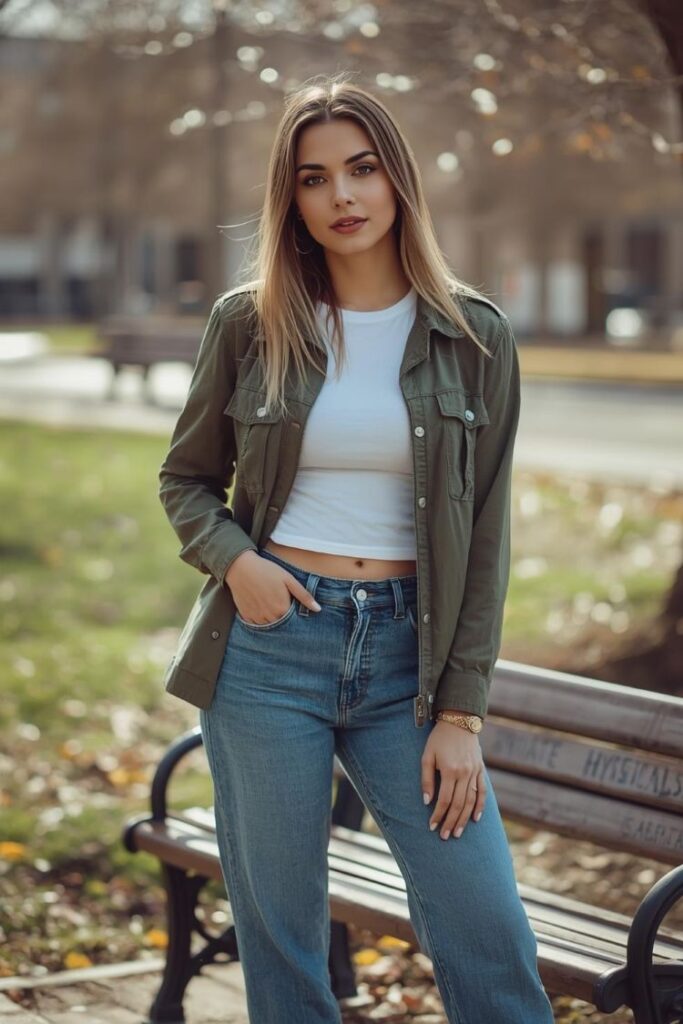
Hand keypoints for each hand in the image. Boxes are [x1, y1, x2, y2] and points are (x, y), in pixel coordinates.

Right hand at [223, 550, 320, 623]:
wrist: (241, 567)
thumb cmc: (267, 571)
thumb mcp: (288, 580)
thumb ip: (304, 595)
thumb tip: (318, 609)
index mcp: (282, 609)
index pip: (293, 620)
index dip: (294, 613)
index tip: (291, 604)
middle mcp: (269, 617)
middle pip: (281, 624)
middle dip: (283, 617)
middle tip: (278, 602)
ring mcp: (257, 618)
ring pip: (269, 625)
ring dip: (271, 618)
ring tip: (268, 602)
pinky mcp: (246, 616)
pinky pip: (256, 624)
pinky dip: (260, 618)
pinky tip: (260, 605)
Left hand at [421, 722, 485, 839]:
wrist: (459, 720)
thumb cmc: (439, 738)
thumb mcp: (427, 755)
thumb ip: (426, 779)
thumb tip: (427, 801)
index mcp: (450, 770)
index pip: (444, 800)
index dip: (438, 815)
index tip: (432, 827)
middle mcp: (465, 773)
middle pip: (459, 805)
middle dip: (450, 822)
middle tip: (445, 836)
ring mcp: (475, 772)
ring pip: (471, 801)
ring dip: (464, 819)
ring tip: (457, 833)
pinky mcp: (481, 769)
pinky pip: (482, 791)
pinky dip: (480, 806)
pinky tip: (476, 819)